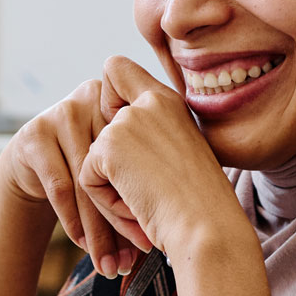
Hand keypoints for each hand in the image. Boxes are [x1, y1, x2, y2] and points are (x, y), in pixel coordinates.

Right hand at [0, 78, 145, 277]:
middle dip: (125, 220)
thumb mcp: (120, 162)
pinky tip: (83, 245)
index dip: (148, 196)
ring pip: (87, 181)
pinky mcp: (34, 135)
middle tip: (137, 258)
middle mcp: (93, 99)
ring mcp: (60, 113)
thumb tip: (175, 233)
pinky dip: (73, 220)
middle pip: (113, 168)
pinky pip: (60, 185)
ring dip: (99, 229)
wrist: (36, 162)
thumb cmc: (92, 167)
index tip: (154, 237)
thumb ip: (145, 179)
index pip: (140, 153)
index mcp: (125, 101)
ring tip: (110, 263)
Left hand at [79, 57, 249, 259]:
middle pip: (97, 123)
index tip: (128, 140)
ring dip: (113, 190)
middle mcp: (149, 101)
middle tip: (147, 190)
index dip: (107, 100)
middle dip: (110, 165)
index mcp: (168, 101)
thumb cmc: (201, 205)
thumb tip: (107, 142)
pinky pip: (87, 179)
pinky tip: (138, 209)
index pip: (116, 68)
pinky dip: (107, 203)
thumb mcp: (180, 155)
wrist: (208, 227)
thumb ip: (149, 136)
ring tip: (149, 204)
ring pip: (92, 159)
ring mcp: (128, 121)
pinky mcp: (109, 146)